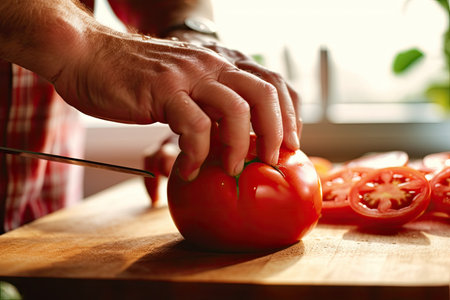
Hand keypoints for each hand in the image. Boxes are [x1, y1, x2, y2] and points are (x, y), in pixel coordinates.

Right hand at [54, 28, 285, 179]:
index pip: (271, 82)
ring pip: (236, 109)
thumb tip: (228, 138)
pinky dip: (196, 154)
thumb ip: (205, 104)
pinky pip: (194, 126)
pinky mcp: (163, 90)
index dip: (289, 113)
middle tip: (271, 160)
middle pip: (264, 93)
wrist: (87, 55)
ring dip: (239, 146)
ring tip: (231, 169)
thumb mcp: (181, 85)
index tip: (289, 143)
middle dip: (276, 131)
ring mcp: (188, 76)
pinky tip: (186, 169)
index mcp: (219, 64)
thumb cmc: (133, 78)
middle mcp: (210, 65)